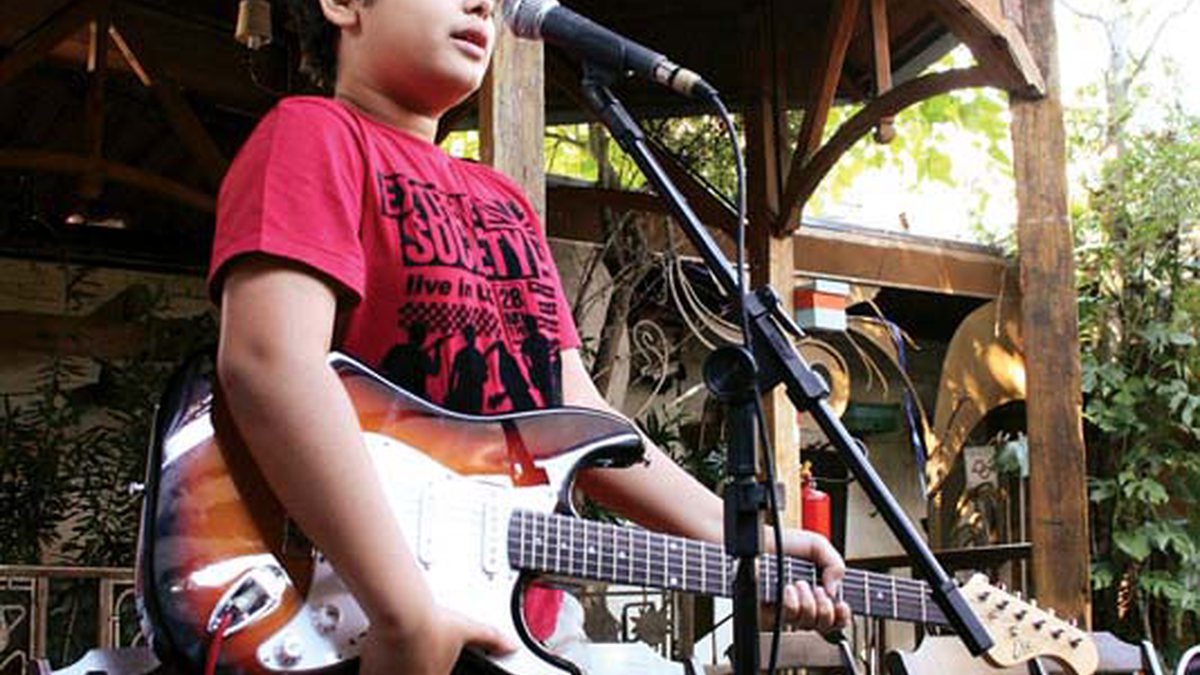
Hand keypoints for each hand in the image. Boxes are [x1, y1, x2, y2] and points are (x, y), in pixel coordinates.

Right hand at [359, 607, 516, 674]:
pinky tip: (375, 659)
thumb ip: (491, 638)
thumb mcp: (467, 629)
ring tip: (390, 654)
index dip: (424, 667)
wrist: (405, 612)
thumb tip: (510, 644)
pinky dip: (373, 669)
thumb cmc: (431, 622)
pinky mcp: (372, 672)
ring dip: (391, 668)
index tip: (419, 660)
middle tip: (405, 654)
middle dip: (408, 666)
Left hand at [768, 528, 851, 633]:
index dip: (842, 616)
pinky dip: (791, 602)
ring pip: (809, 623)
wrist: (757, 543)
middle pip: (826, 625)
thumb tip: (835, 591)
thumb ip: (835, 564)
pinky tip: (787, 589)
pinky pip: (789, 618)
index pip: (837, 616)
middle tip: (817, 589)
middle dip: (826, 607)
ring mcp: (788, 611)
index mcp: (818, 589)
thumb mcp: (816, 545)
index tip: (842, 605)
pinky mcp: (772, 614)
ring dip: (808, 602)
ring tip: (798, 583)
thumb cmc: (781, 544)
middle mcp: (805, 603)